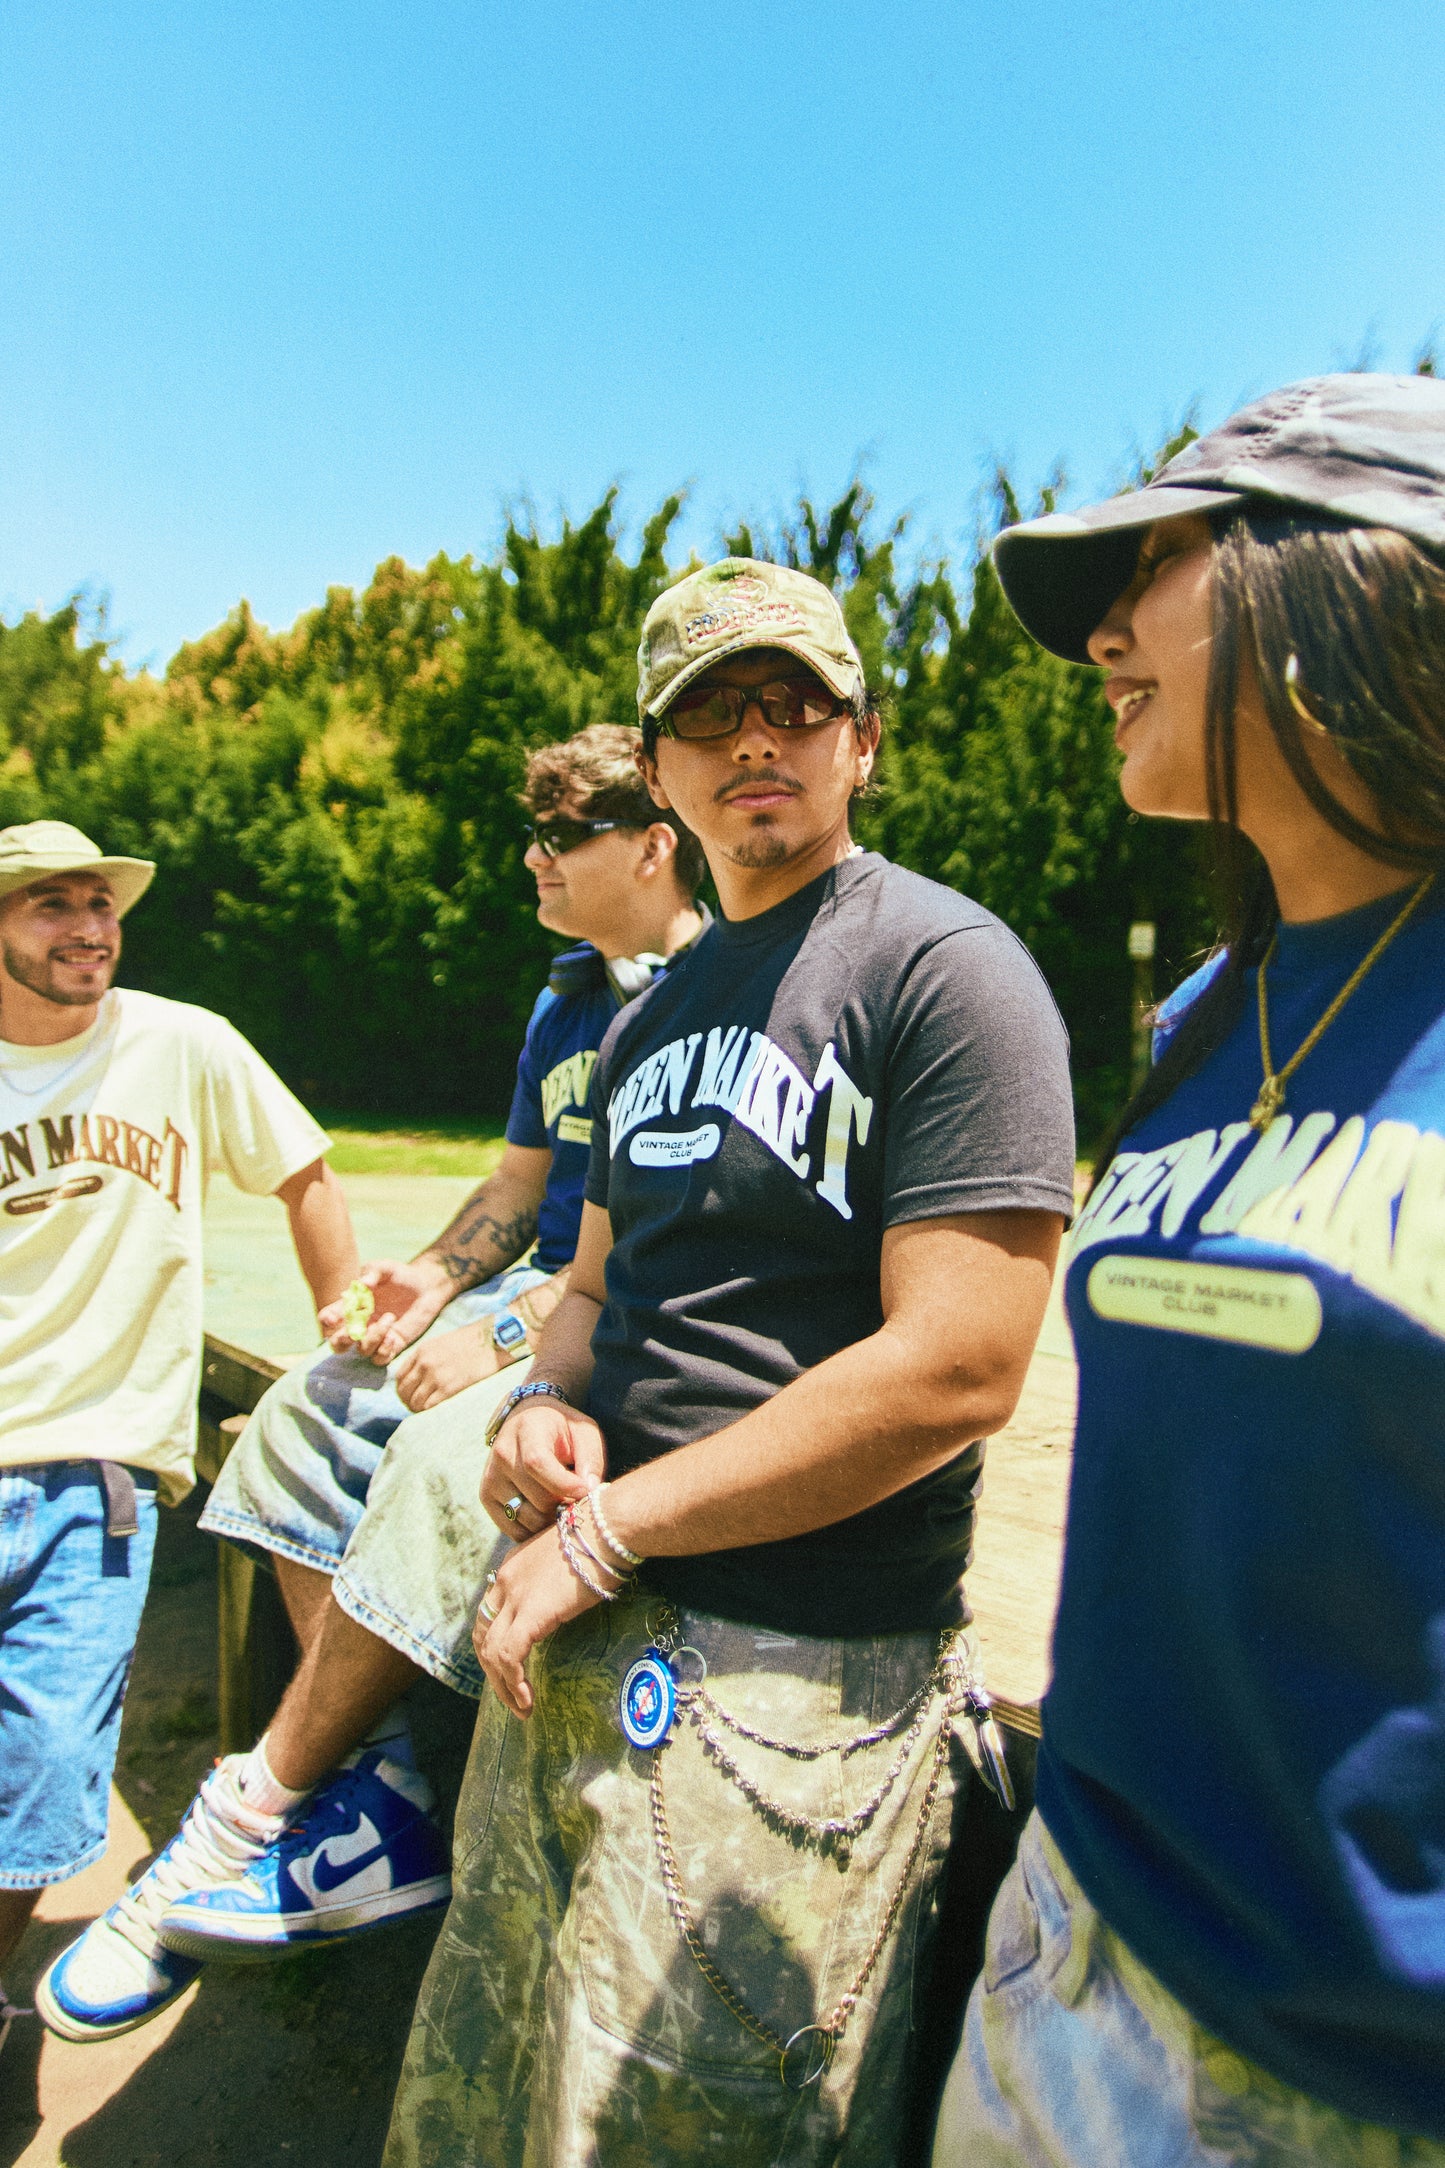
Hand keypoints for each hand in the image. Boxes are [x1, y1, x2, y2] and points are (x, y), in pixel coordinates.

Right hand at [318, 1257, 455, 1361]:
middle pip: (337, 1344)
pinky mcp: (392, 1345)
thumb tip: (363, 1284)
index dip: (327, 1320)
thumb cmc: (401, 1274)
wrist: (426, 1285)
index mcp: (351, 1306)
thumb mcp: (385, 1268)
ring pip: (362, 1351)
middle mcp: (360, 1324)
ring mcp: (375, 1337)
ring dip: (372, 1338)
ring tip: (389, 1318)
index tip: (333, 1317)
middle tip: (353, 1332)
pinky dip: (384, 1350)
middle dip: (341, 1341)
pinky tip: (393, 1336)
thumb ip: (373, 1273)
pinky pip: (380, 1359)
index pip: (329, 1318)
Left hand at [394, 1320, 509, 1412]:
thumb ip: (428, 1357)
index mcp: (422, 1351)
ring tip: (428, 1412)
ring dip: (418, 1409)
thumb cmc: (473, 1341)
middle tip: (418, 1407)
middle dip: (408, 1401)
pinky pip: (429, 1407)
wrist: (493, 1340)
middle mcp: (424, 1364)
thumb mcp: (442, 1343)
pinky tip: (436, 1412)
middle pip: (403, 1391)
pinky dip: (429, 1413)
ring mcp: (435, 1376)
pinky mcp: (449, 1388)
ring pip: (414, 1402)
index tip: (410, 1395)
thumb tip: (421, 1376)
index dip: (403, 1389)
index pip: (399, 1377)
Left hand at [473, 1526, 600, 1716]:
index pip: (489, 1614)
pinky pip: (510, 1657)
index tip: (509, 1669)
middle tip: (511, 1696)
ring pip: (491, 1653)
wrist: (610, 1528)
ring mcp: (515, 1597)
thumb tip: (566, 1601)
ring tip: (521, 1708)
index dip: (494, 1645)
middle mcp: (505, 1581)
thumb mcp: (567, 1559)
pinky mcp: (531, 1613)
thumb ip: (555, 1582)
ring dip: (503, 1686)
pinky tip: (527, 1700)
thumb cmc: (602, 1539)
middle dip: (493, 1672)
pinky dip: (514, 1684)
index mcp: (512, 1568)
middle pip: (482, 1636)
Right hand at [481, 1400, 605, 1541]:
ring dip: (551, 1520)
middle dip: (564, 1505)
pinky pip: (515, 1530)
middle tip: (577, 1499)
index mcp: (527, 1430)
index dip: (564, 1484)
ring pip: (528, 1518)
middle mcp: (502, 1454)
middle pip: (537, 1498)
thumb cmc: (561, 1430)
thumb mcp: (584, 1432)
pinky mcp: (486, 1497)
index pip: (537, 1464)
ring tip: (562, 1504)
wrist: (526, 1423)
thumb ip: (591, 1458)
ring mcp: (491, 1477)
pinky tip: (546, 1513)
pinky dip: (535, 1530)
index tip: (586, 1491)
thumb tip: (590, 1489)